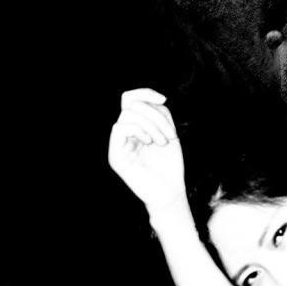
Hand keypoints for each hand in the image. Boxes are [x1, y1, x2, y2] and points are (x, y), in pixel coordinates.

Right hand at [107, 88, 186, 213]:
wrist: (169, 192)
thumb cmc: (170, 166)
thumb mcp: (169, 132)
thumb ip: (159, 113)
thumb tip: (153, 98)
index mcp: (135, 127)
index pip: (131, 99)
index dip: (145, 93)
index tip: (163, 99)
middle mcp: (124, 134)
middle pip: (130, 103)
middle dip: (154, 114)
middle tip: (169, 135)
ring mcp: (118, 145)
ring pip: (127, 114)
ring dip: (151, 124)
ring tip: (163, 142)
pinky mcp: (115, 156)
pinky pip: (120, 128)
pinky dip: (139, 130)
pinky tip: (150, 143)